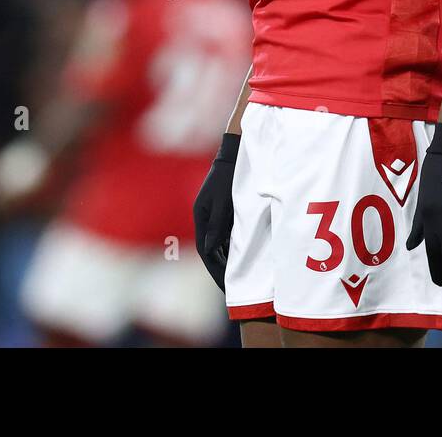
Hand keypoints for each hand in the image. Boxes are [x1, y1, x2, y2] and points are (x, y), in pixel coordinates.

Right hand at [192, 133, 239, 289]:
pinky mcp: (222, 212)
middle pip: (211, 251)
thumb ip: (217, 226)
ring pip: (218, 244)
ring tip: (236, 278)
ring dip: (225, 260)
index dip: (215, 270)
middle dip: (220, 270)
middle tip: (231, 288)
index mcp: (201, 217)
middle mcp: (204, 218)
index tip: (224, 285)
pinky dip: (231, 248)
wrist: (234, 154)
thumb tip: (209, 249)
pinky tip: (240, 257)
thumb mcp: (223, 202)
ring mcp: (213, 215)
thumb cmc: (229, 176)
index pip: (206, 251)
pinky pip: (225, 235)